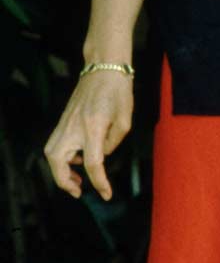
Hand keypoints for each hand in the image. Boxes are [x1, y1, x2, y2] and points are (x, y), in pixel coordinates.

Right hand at [43, 71, 133, 198]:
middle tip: (79, 191)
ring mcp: (65, 122)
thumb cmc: (118, 91)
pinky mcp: (63, 120)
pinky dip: (62, 158)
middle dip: (64, 181)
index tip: (106, 194)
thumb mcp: (125, 120)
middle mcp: (74, 126)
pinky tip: (78, 159)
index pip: (93, 163)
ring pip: (51, 154)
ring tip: (78, 180)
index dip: (100, 182)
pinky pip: (56, 144)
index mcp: (92, 126)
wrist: (103, 67)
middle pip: (57, 161)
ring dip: (61, 170)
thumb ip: (113, 142)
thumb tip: (102, 155)